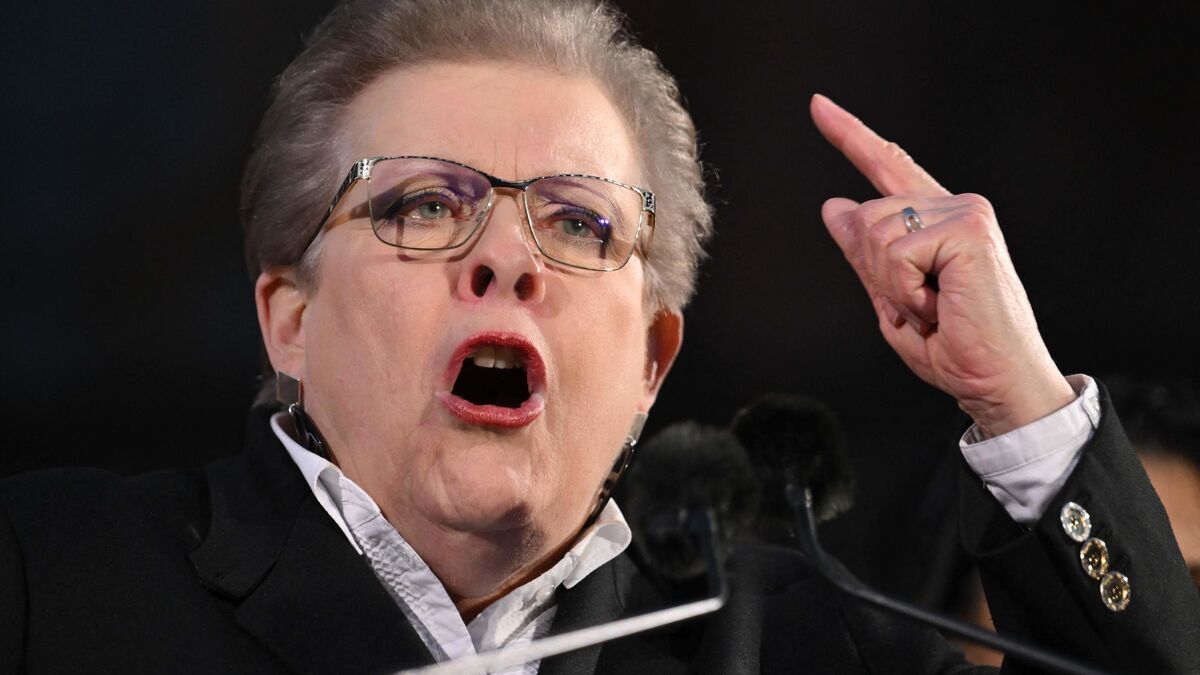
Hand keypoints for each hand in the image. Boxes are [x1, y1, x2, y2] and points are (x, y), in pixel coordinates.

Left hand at [810, 94, 1073, 436]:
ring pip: (874, 233)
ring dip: (893, 287)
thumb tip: (833, 206)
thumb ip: (865, 252)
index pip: (887, 166)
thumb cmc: (954, 348)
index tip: (817, 106)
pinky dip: (906, 293)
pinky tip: (940, 308)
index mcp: (937, 220)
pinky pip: (896, 253)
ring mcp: (965, 212)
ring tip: (935, 309)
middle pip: (864, 216)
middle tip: (923, 308)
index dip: (850, 135)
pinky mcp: (969, 229)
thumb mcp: (892, 298)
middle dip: (876, 274)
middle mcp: (955, 205)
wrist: (998, 383)